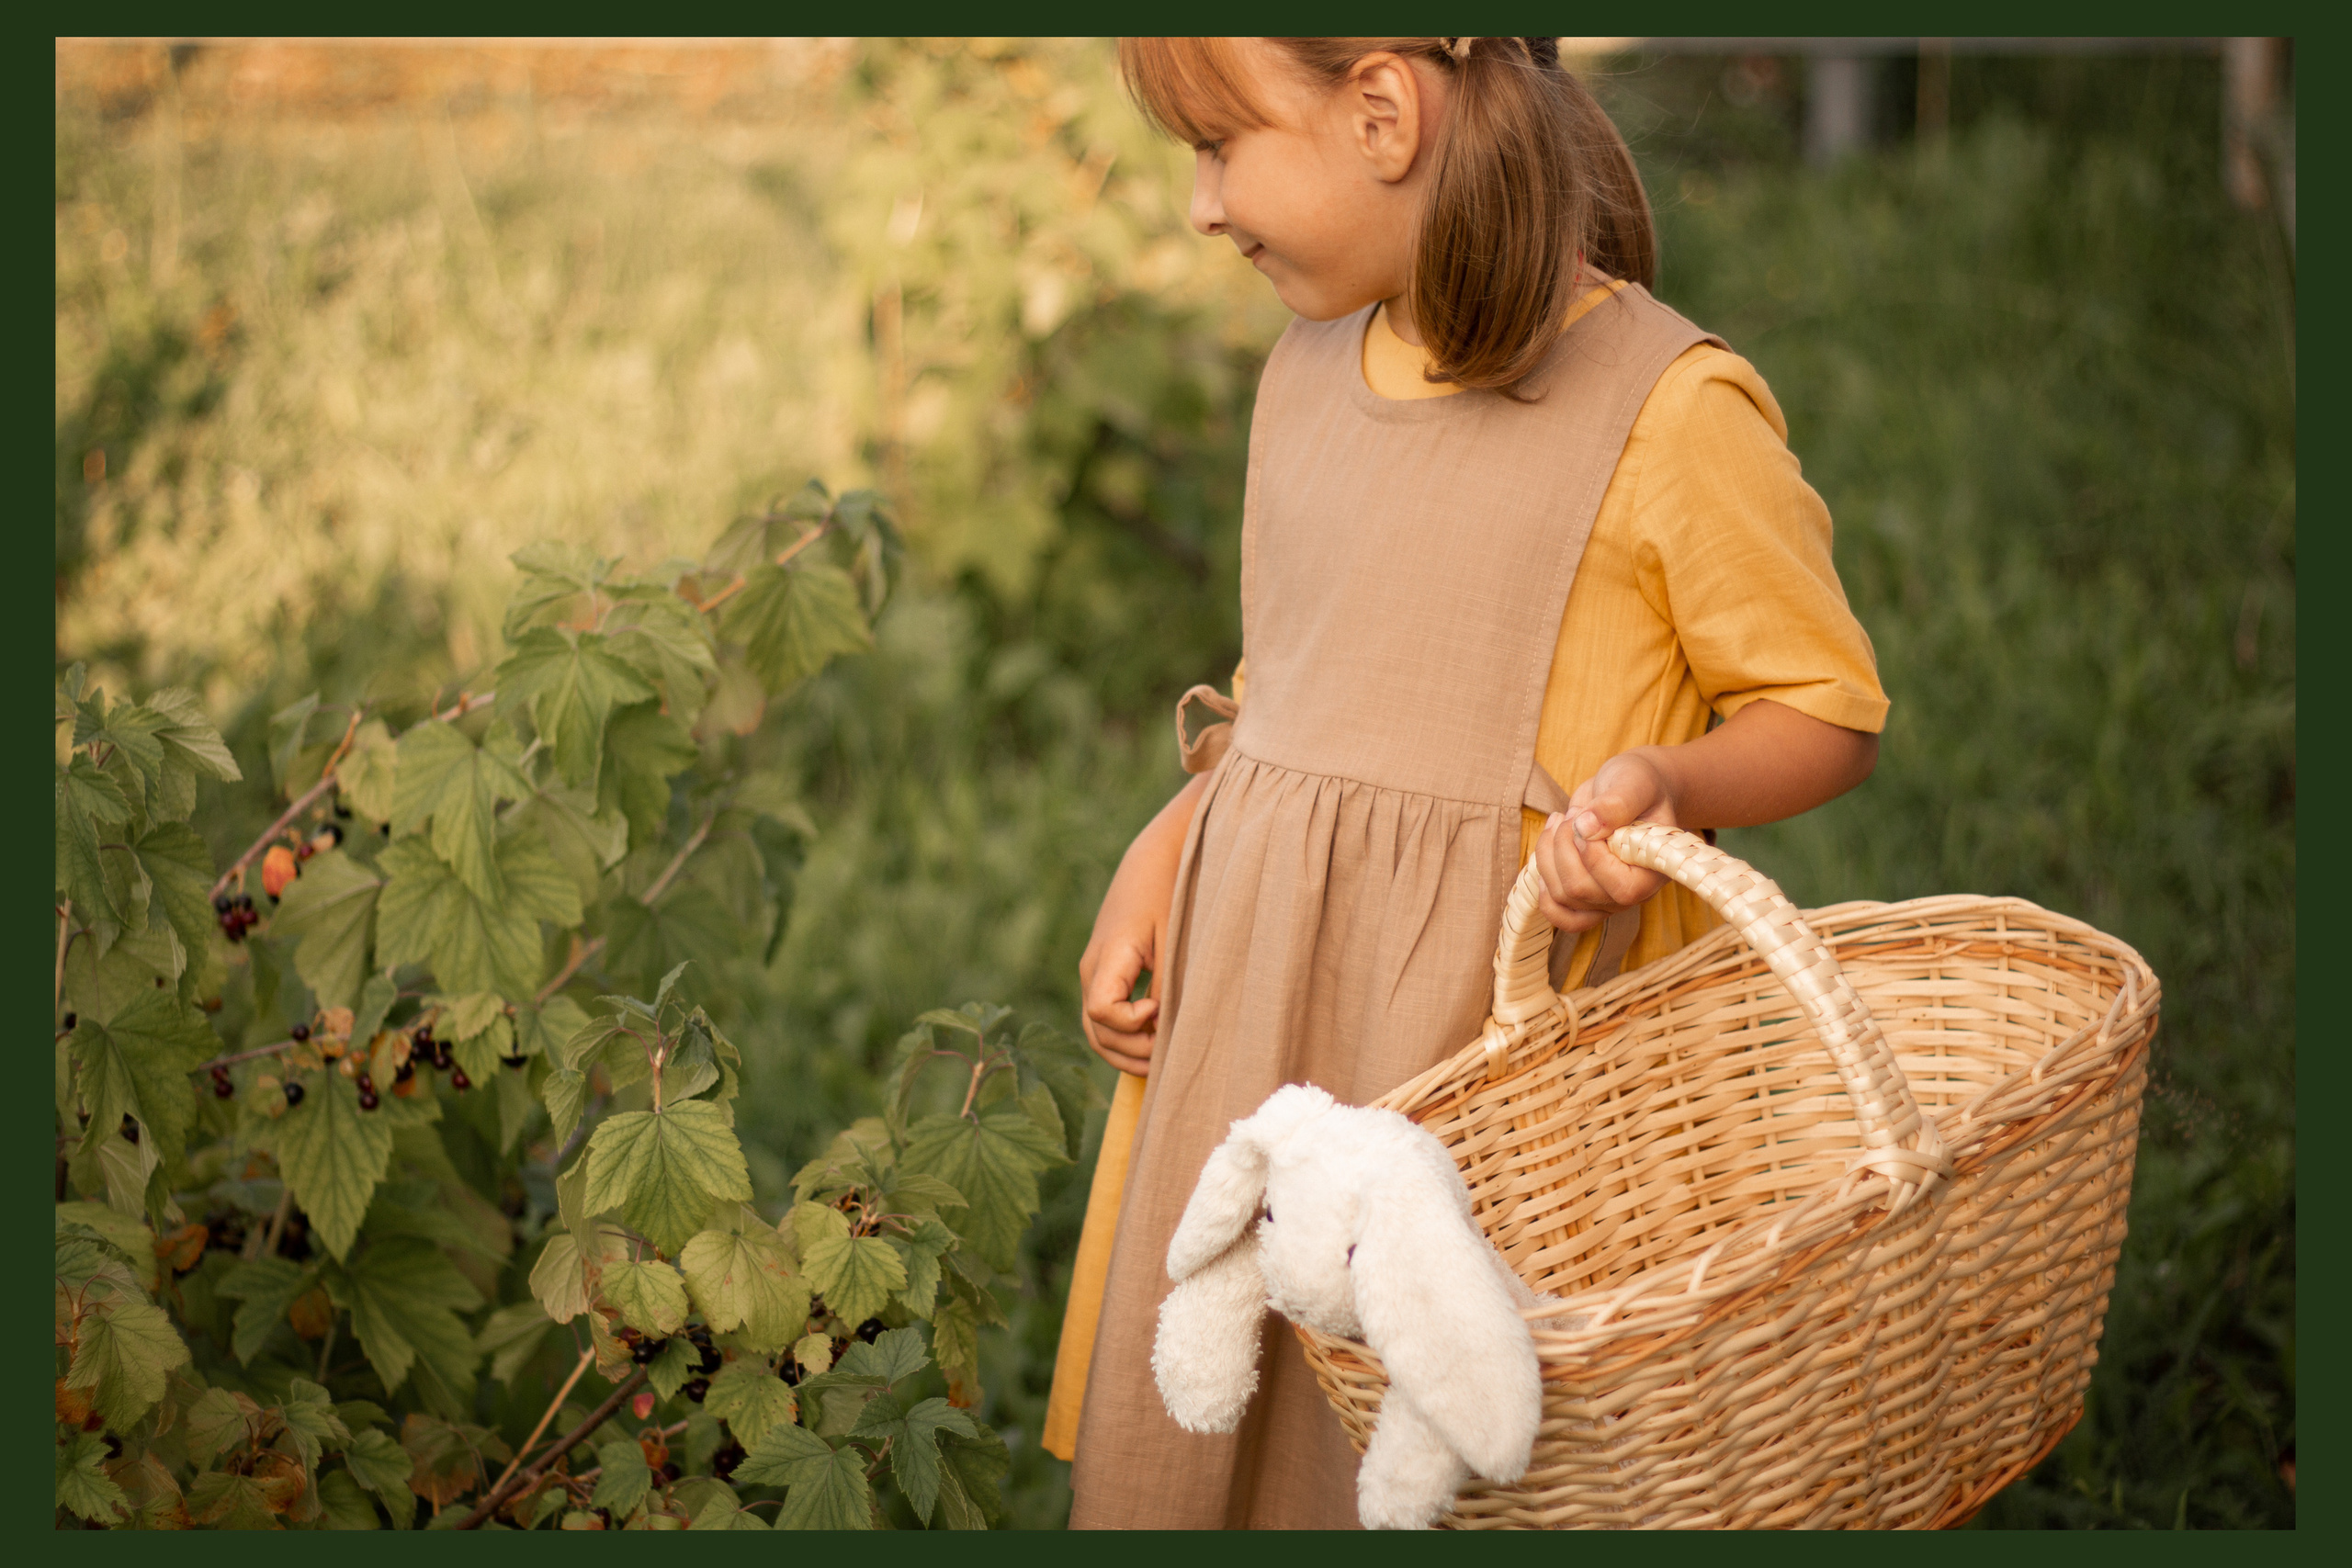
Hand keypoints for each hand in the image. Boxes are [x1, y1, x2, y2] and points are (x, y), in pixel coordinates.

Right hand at [1079, 775, 1205, 1074]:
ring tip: (1163, 1056)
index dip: (1132, 1023)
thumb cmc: (1169, 892)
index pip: (1102, 1012)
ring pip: (1096, 1031)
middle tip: (1169, 1050)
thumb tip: (1163, 1030)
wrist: (1155, 856)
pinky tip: (1155, 1040)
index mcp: (1107, 958)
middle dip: (1132, 1051)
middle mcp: (1092, 970)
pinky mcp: (1106, 973)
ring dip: (1127, 1051)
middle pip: (1097, 1032)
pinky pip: (1104, 1017)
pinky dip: (1124, 1037)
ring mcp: (1095, 973)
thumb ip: (1168, 985)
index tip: (1161, 1007)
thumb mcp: (1173, 939)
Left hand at [1532, 749, 1677, 932]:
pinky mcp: (1586, 897)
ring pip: (1561, 896)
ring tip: (1559, 821)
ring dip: (1547, 854)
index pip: (1621, 889)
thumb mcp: (1635, 783)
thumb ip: (1617, 804)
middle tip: (1570, 815)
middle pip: (1580, 891)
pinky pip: (1558, 912)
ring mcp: (1608, 899)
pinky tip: (1545, 853)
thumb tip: (1585, 827)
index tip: (1584, 820)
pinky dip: (1542, 884)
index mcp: (1655, 869)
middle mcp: (1634, 892)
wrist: (1629, 790)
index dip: (1592, 856)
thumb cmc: (1638, 785)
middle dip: (1563, 847)